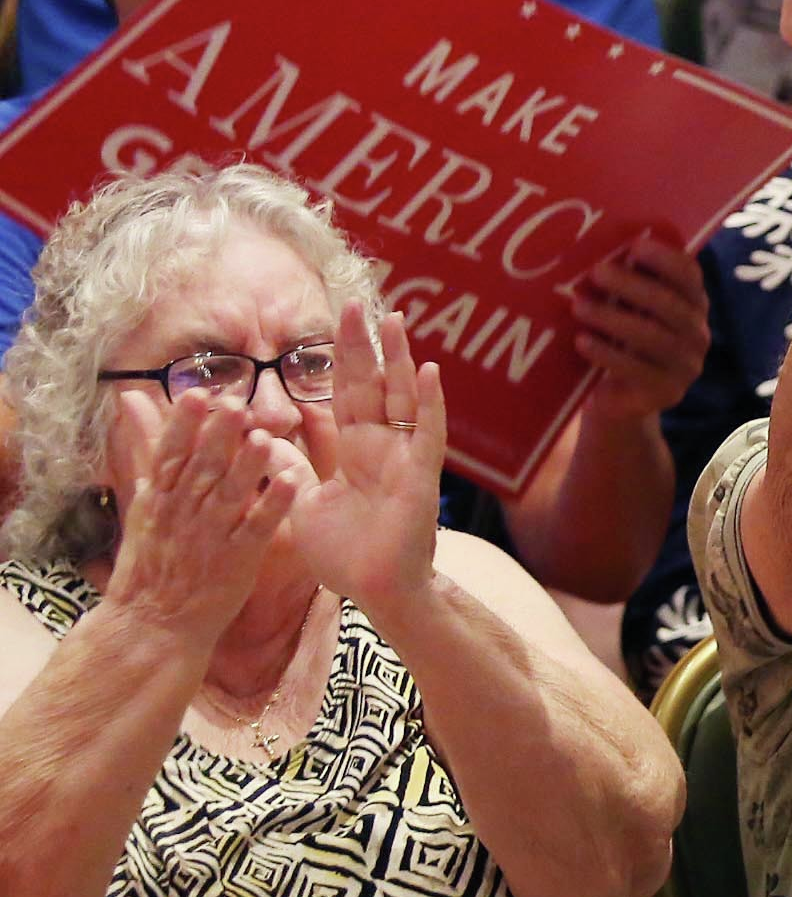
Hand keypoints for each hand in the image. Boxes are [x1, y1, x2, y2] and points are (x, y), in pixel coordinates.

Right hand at [95, 392, 284, 643]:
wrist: (153, 624)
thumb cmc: (150, 558)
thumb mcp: (142, 500)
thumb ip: (147, 449)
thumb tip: (132, 399)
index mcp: (160, 498)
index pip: (169, 456)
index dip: (182, 426)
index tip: (196, 395)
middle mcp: (184, 514)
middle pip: (202, 470)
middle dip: (218, 438)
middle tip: (236, 405)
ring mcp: (211, 536)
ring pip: (230, 496)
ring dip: (248, 468)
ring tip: (264, 438)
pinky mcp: (239, 559)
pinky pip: (258, 529)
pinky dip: (275, 506)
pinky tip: (294, 482)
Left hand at [286, 301, 445, 617]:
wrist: (374, 591)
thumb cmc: (345, 554)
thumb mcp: (299, 503)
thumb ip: (283, 470)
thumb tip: (257, 439)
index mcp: (352, 451)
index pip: (343, 396)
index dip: (338, 363)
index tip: (331, 326)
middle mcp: (380, 447)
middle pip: (370, 386)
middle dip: (361, 347)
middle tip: (354, 306)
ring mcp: (403, 457)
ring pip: (400, 398)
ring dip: (398, 359)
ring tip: (393, 321)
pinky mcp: (421, 474)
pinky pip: (427, 431)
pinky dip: (428, 402)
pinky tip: (428, 371)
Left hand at [573, 237, 708, 421]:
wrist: (622, 401)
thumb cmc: (623, 343)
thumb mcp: (632, 312)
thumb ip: (631, 285)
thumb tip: (607, 251)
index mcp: (695, 306)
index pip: (690, 276)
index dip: (666, 259)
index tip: (635, 247)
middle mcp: (699, 334)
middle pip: (671, 305)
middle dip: (632, 286)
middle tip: (597, 272)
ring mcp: (686, 366)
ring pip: (653, 337)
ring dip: (613, 318)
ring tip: (579, 306)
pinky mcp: (667, 392)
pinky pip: (636, 369)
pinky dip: (606, 352)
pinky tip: (582, 340)